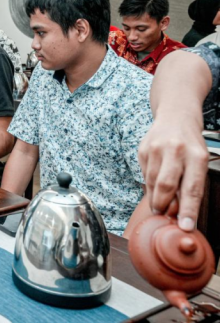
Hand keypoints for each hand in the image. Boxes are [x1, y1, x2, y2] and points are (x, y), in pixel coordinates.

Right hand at [138, 116, 208, 231]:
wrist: (175, 115)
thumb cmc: (191, 144)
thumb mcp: (199, 161)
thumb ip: (191, 184)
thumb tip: (181, 214)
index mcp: (196, 155)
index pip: (192, 188)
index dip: (188, 210)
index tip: (186, 226)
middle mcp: (176, 150)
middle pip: (166, 186)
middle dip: (163, 205)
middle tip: (163, 214)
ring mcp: (156, 148)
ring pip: (152, 182)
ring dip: (155, 197)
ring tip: (159, 203)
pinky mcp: (142, 149)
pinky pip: (144, 175)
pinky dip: (149, 184)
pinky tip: (154, 183)